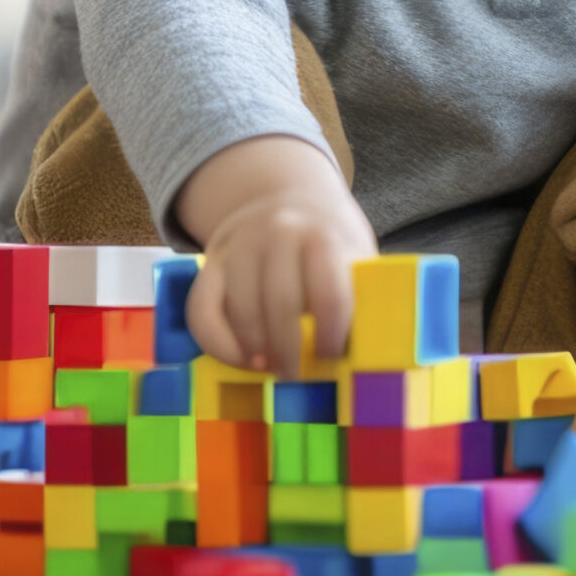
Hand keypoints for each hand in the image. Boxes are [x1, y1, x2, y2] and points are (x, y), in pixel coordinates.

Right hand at [173, 135, 375, 378]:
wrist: (289, 198)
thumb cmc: (331, 245)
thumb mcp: (355, 256)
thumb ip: (361, 295)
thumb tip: (374, 357)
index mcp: (323, 235)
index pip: (329, 291)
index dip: (331, 333)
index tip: (330, 356)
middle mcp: (277, 233)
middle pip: (279, 303)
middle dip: (289, 350)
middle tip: (298, 377)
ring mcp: (239, 244)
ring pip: (239, 307)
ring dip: (255, 350)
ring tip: (271, 368)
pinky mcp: (211, 260)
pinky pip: (201, 309)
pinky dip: (217, 343)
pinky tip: (242, 359)